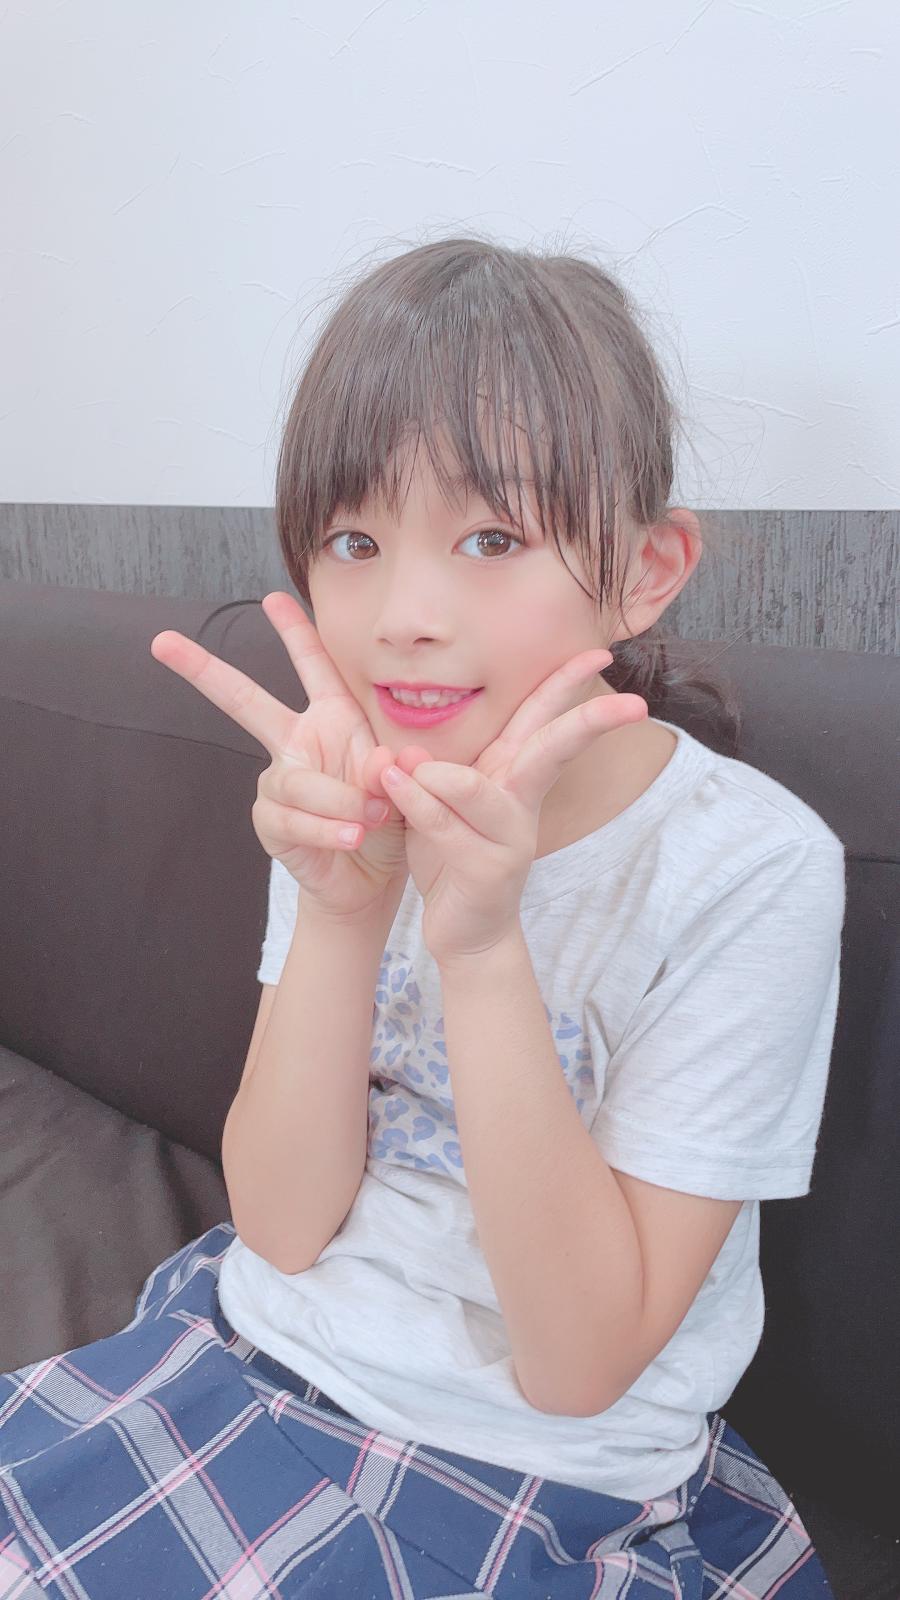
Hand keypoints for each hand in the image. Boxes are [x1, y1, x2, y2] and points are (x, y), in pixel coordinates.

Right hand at [149, 591, 409, 924]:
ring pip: (297, 782)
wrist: (370, 877)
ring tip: (371, 819)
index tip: (273, 597)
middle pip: (244, 700)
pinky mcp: (269, 822)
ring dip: (339, 801)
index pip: (314, 668)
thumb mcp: (401, 787)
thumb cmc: (388, 821)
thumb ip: (390, 770)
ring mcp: (278, 781)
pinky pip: (293, 819)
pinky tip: (351, 838)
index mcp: (332, 719)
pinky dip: (327, 830)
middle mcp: (296, 743)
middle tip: (162, 641)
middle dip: (203, 670)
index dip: (295, 633)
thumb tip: (379, 763)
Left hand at [374, 650, 648, 966]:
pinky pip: (446, 826)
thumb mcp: (442, 802)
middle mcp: (521, 801)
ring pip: (480, 790)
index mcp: (513, 774)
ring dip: (437, 777)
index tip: (601, 650)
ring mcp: (510, 837)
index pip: (545, 719)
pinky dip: (416, 803)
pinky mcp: (488, 870)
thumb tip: (408, 750)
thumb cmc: (452, 856)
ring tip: (395, 768)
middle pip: (555, 750)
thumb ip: (429, 771)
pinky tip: (392, 785)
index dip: (569, 684)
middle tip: (635, 703)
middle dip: (591, 722)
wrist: (463, 931)